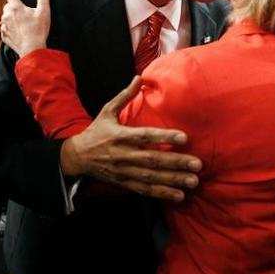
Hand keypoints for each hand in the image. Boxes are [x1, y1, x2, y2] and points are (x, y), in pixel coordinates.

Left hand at [0, 0, 49, 57]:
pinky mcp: (4, 35)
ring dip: (13, 17)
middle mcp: (6, 15)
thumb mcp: (44, 12)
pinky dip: (11, 27)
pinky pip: (6, 28)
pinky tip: (20, 30)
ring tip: (23, 22)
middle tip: (25, 10)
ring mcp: (4, 26)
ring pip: (6, 16)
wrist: (31, 49)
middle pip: (8, 5)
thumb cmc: (37, 31)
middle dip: (15, 5)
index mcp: (15, 7)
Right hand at [60, 77, 201, 201]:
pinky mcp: (125, 183)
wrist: (77, 157)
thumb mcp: (107, 110)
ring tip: (193, 181)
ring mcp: (124, 171)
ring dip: (173, 180)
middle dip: (176, 163)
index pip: (145, 136)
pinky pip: (145, 190)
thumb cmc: (96, 131)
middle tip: (197, 164)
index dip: (164, 137)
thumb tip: (139, 77)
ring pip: (151, 178)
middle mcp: (124, 155)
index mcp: (120, 135)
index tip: (184, 137)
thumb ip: (125, 95)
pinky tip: (178, 196)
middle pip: (153, 160)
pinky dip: (162, 193)